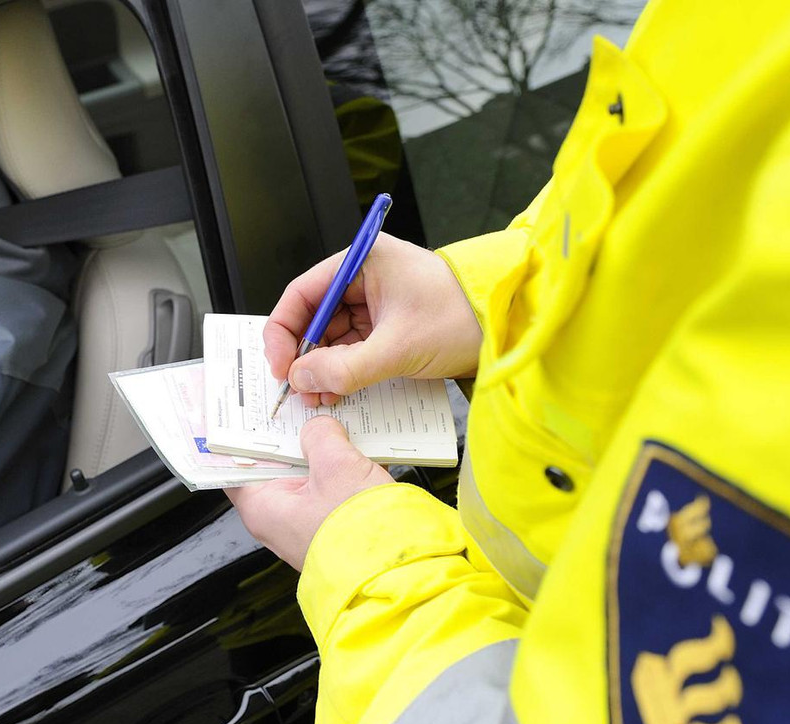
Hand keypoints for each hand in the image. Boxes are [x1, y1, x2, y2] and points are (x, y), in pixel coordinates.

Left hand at [226, 417, 393, 569]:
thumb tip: (319, 427)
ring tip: (334, 426)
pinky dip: (337, 468)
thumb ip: (321, 436)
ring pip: (304, 474)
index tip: (248, 411)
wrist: (398, 574)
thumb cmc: (358, 535)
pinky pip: (327, 488)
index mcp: (262, 507)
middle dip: (288, 435)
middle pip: (273, 464)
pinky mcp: (331, 525)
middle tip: (301, 408)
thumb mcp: (337, 467)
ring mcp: (304, 523)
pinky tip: (355, 450)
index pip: (235, 463)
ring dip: (318, 451)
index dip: (241, 434)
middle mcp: (277, 519)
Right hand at [264, 233, 479, 406]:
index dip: (284, 330)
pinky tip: (337, 392)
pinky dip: (342, 371)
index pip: (303, 293)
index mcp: (362, 262)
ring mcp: (375, 303)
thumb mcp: (399, 347)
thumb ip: (345, 368)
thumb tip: (302, 379)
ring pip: (332, 338)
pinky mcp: (387, 327)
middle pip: (314, 318)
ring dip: (322, 368)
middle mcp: (364, 278)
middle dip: (304, 356)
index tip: (282, 365)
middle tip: (300, 389)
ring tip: (320, 396)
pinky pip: (352, 349)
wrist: (507, 327)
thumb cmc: (463, 316)